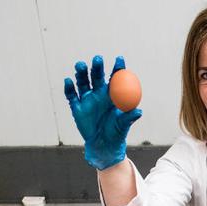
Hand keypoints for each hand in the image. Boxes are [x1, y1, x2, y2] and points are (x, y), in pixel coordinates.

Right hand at [65, 55, 141, 170]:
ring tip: (81, 66)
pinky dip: (69, 88)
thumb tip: (138, 111)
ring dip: (81, 73)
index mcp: (112, 93)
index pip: (115, 77)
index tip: (120, 59)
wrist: (103, 145)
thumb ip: (129, 117)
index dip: (117, 68)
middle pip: (97, 76)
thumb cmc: (117, 132)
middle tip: (97, 59)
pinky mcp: (77, 107)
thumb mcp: (123, 125)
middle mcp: (99, 93)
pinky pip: (71, 96)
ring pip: (83, 82)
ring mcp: (87, 98)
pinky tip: (68, 81)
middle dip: (97, 67)